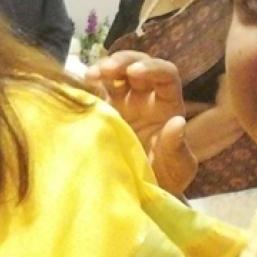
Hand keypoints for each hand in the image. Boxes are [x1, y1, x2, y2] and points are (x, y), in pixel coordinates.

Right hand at [86, 51, 197, 194]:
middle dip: (122, 61)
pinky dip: (87, 86)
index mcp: (167, 104)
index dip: (152, 68)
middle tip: (105, 70)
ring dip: (103, 68)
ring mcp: (122, 102)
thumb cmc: (166, 179)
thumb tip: (177, 122)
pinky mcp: (102, 111)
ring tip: (89, 76)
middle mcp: (145, 97)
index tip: (134, 74)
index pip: (166, 74)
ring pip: (115, 73)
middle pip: (138, 64)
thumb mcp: (177, 167)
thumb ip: (177, 146)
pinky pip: (95, 91)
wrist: (141, 194)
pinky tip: (78, 88)